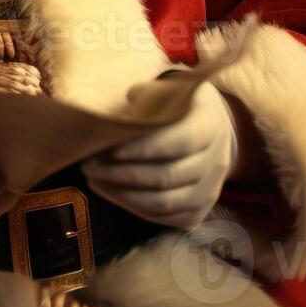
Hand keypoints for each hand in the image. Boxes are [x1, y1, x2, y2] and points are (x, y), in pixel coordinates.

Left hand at [81, 80, 238, 229]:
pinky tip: (110, 191)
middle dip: (121, 174)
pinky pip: (166, 218)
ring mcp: (211, 190)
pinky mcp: (199, 210)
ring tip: (94, 180)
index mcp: (209, 125)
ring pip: (165, 203)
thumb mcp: (168, 88)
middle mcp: (217, 160)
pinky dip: (135, 208)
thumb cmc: (177, 104)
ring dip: (123, 194)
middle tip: (88, 165)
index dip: (141, 149)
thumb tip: (129, 99)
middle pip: (167, 176)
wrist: (210, 130)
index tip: (107, 149)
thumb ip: (149, 94)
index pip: (179, 142)